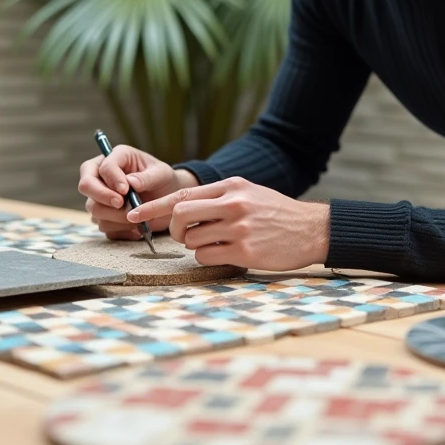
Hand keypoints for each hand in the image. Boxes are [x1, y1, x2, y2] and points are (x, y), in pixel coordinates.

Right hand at [77, 144, 194, 238]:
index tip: (126, 190)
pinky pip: (105, 227)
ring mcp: (100, 198)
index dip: (112, 179)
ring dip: (115, 217)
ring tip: (138, 217)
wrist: (167, 198)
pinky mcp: (105, 217)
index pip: (103, 167)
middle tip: (121, 204)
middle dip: (103, 197)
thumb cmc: (163, 180)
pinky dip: (121, 231)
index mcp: (115, 157)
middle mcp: (101, 176)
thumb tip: (130, 183)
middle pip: (86, 186)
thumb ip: (147, 177)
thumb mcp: (161, 174)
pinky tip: (137, 230)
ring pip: (94, 209)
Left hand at [127, 176, 329, 270]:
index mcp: (231, 186)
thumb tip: (181, 207)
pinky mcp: (244, 251)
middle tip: (183, 236)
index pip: (183, 194)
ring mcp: (238, 228)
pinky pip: (207, 257)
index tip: (133, 214)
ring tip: (218, 243)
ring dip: (196, 246)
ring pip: (192, 241)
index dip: (153, 206)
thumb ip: (218, 196)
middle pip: (181, 216)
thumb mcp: (249, 192)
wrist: (312, 229)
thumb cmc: (277, 213)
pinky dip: (209, 258)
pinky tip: (226, 253)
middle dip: (174, 230)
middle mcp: (233, 204)